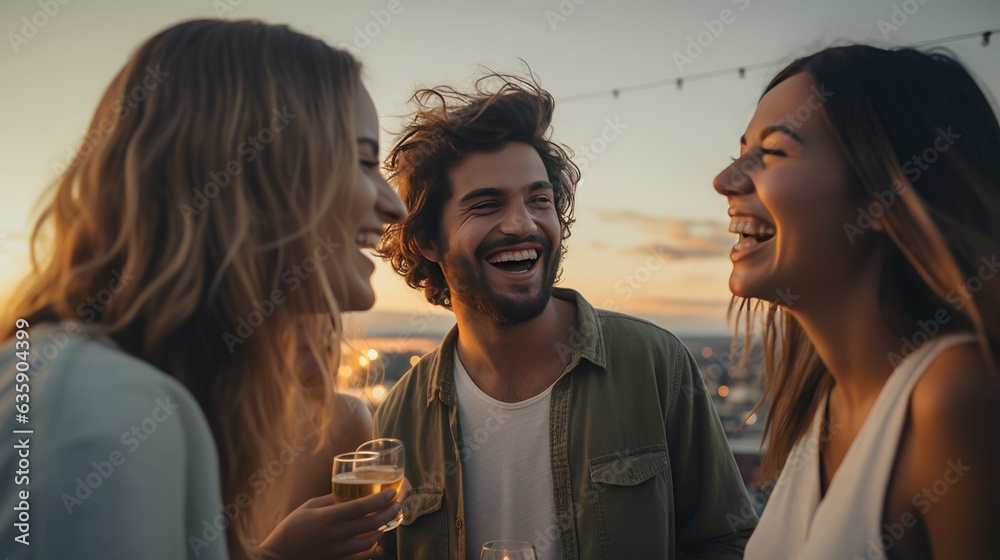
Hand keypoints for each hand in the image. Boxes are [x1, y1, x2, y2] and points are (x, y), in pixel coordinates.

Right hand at [259, 488, 401, 559]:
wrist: (278, 558)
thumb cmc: (290, 529)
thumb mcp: (308, 507)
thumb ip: (329, 500)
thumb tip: (347, 492)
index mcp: (329, 517)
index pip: (362, 506)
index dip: (380, 499)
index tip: (392, 491)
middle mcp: (337, 535)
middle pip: (372, 523)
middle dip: (389, 512)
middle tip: (397, 504)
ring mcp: (339, 551)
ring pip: (371, 541)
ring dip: (383, 529)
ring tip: (387, 520)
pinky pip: (362, 556)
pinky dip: (371, 547)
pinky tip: (373, 539)